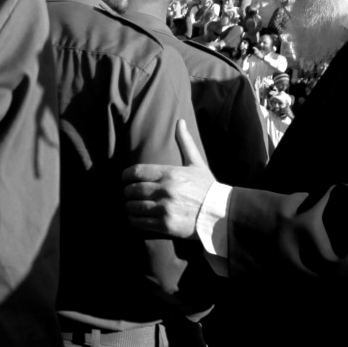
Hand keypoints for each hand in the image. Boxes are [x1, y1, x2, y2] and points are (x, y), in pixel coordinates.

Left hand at [122, 120, 214, 238]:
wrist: (222, 214)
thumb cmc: (207, 188)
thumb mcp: (197, 163)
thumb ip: (185, 143)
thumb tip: (180, 121)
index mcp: (170, 173)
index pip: (135, 172)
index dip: (126, 176)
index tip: (126, 180)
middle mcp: (165, 190)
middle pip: (131, 190)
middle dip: (127, 192)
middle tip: (129, 194)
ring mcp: (165, 208)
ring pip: (132, 206)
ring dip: (129, 206)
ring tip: (132, 206)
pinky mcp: (165, 225)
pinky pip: (138, 222)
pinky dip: (133, 220)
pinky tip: (136, 217)